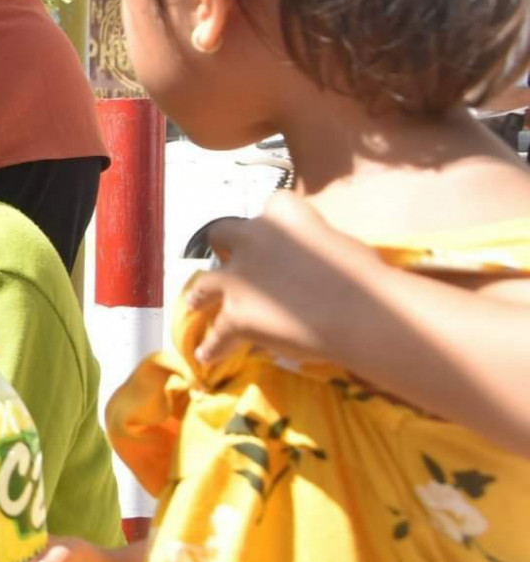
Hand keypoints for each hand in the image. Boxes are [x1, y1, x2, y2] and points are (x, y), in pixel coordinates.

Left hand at [184, 192, 380, 366]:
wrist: (360, 312)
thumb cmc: (366, 276)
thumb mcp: (338, 244)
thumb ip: (313, 246)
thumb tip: (312, 262)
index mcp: (284, 214)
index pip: (273, 205)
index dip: (273, 222)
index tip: (277, 233)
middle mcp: (253, 238)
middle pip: (223, 233)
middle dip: (225, 246)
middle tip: (228, 259)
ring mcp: (238, 278)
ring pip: (204, 284)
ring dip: (200, 295)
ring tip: (194, 304)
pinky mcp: (236, 315)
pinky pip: (217, 334)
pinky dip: (213, 346)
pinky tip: (206, 356)